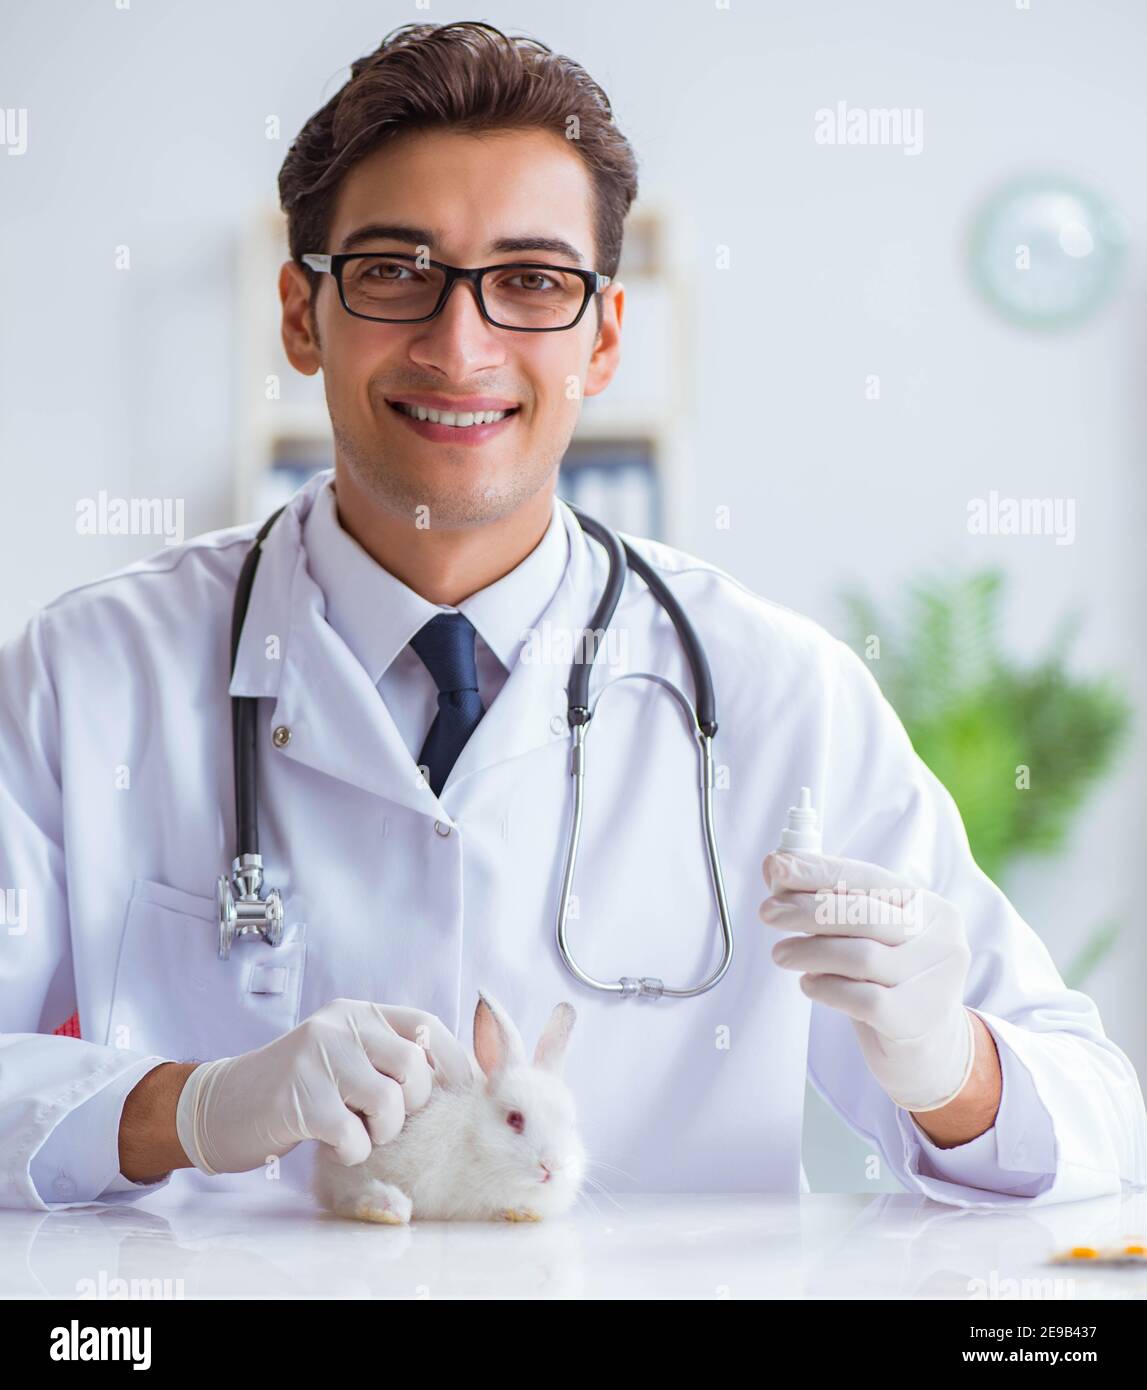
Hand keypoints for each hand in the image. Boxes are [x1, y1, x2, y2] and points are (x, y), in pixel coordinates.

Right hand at [174, 999, 473, 1175]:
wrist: (222, 1106)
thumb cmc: (298, 1089)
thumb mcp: (345, 1055)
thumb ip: (387, 1056)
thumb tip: (458, 1078)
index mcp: (359, 1013)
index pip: (426, 1026)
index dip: (452, 1062)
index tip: (461, 1094)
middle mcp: (340, 1026)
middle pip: (413, 1066)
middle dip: (412, 1105)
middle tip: (385, 1119)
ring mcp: (318, 1058)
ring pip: (389, 1100)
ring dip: (383, 1131)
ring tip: (359, 1132)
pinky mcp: (299, 1099)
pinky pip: (354, 1135)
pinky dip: (353, 1151)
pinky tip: (334, 1145)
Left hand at [760, 851, 975, 1111]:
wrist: (929, 1051)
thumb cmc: (891, 982)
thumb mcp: (873, 938)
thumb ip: (836, 907)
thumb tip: (779, 871)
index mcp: (930, 908)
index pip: (870, 878)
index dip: (819, 871)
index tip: (775, 867)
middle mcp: (940, 941)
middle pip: (865, 915)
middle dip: (808, 910)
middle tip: (768, 912)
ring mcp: (932, 982)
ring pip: (861, 956)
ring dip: (810, 950)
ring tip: (781, 953)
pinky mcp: (914, 1020)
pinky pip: (861, 999)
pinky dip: (826, 988)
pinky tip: (809, 985)